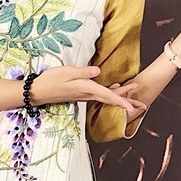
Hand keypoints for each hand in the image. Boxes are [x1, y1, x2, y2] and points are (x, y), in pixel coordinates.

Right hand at [31, 66, 147, 112]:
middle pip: (111, 99)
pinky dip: (110, 93)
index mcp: (86, 89)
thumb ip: (84, 72)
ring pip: (107, 97)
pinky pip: (100, 95)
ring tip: (134, 98)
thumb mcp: (67, 72)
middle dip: (128, 102)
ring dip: (121, 97)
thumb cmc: (51, 80)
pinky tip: (115, 88)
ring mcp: (85, 95)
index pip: (107, 96)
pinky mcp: (81, 94)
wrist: (38, 91)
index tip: (132, 108)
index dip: (121, 100)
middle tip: (143, 106)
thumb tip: (98, 72)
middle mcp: (88, 94)